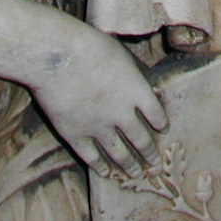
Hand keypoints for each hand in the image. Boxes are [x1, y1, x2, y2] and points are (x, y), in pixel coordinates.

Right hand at [30, 21, 167, 176]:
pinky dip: (101, 167)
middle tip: (155, 166)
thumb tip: (135, 81)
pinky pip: (92, 157)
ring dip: (130, 166)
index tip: (163, 131)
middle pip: (141, 140)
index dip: (161, 124)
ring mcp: (99, 127)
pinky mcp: (76, 134)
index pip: (156, 114)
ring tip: (137, 175)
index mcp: (137, 91)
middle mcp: (122, 113)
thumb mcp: (120, 54)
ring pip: (119, 153)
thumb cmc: (88, 46)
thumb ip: (130, 74)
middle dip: (150, 154)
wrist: (57, 57)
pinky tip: (105, 172)